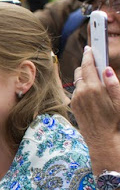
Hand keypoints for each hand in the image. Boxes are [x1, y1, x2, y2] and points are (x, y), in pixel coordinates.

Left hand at [71, 47, 119, 189]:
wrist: (104, 142)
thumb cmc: (115, 122)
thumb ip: (113, 84)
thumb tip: (106, 70)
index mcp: (93, 89)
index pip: (89, 66)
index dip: (90, 55)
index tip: (91, 47)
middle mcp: (81, 93)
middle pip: (81, 71)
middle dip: (86, 62)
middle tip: (92, 56)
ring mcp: (76, 100)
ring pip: (77, 80)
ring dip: (84, 74)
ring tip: (93, 71)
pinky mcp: (74, 106)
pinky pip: (77, 90)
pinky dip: (82, 84)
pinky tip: (91, 86)